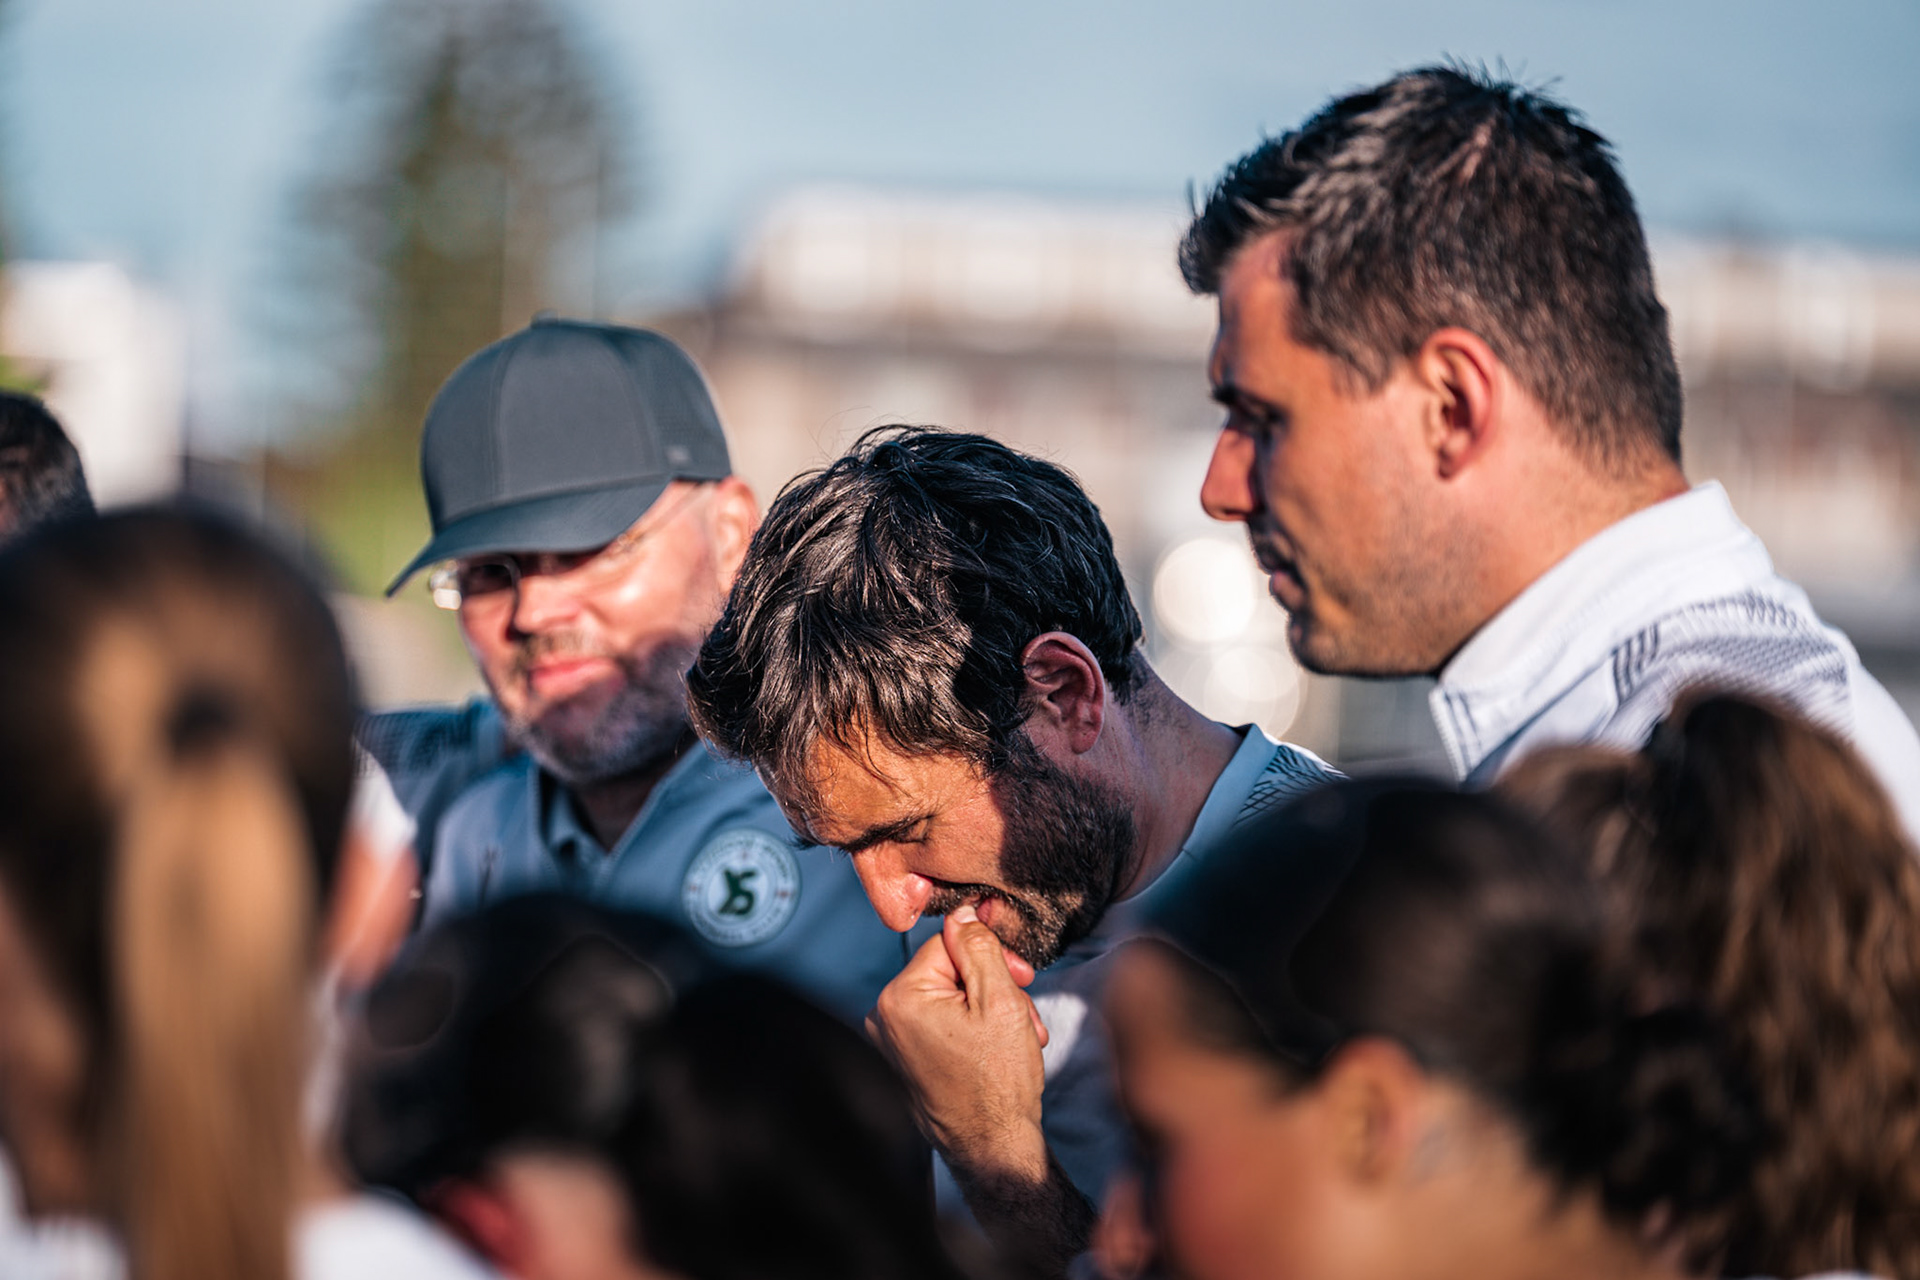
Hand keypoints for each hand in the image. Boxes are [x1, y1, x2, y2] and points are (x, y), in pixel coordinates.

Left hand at [867, 904, 1050, 1181]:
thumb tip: (964, 911)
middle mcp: (884, 1017)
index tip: (1023, 977)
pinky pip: (941, 1024)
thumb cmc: (999, 1082)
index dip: (991, 955)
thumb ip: (979, 947)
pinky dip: (973, 1029)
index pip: (949, 942)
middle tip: (1025, 1014)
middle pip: (949, 970)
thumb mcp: (1001, 1000)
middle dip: (995, 987)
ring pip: (951, 997)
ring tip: (1019, 1038)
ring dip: (991, 1010)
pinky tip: (998, 1051)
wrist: (993, 1148)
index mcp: (900, 997)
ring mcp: (891, 1042)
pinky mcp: (904, 1059)